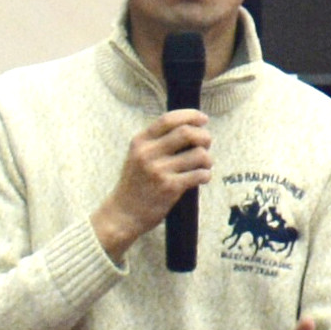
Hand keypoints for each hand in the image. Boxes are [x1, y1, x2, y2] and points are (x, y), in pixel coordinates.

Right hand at [92, 110, 211, 259]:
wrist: (122, 214)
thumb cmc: (136, 183)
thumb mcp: (138, 156)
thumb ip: (158, 141)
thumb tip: (192, 126)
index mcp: (140, 142)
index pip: (169, 119)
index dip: (191, 115)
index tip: (203, 119)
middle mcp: (148, 154)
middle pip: (187, 132)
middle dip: (204, 136)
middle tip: (207, 144)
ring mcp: (158, 171)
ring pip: (198, 154)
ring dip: (208, 159)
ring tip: (204, 165)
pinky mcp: (169, 188)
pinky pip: (199, 174)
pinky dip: (206, 175)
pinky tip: (202, 178)